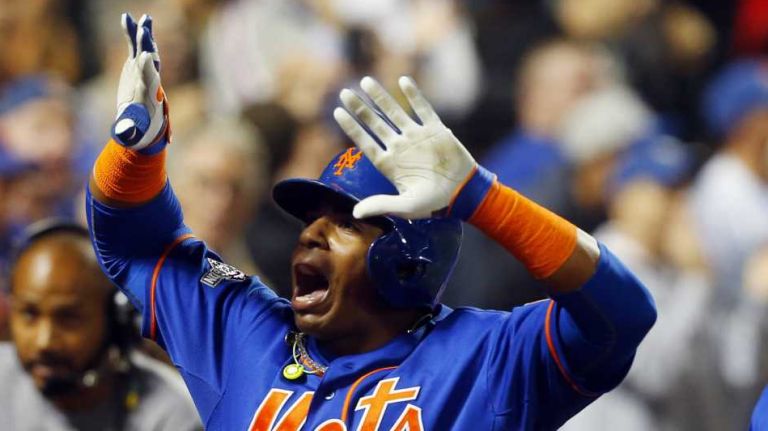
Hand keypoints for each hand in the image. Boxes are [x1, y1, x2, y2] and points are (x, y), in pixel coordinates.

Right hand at [112, 13, 168, 151]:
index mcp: (149, 96)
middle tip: (145, 29)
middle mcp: (149, 81)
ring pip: (145, 49)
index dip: (147, 69)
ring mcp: (143, 71)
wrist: (142, 125)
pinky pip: (134, 47)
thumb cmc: (137, 132)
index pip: (150, 80)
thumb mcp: (131, 133)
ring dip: (143, 34)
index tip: (146, 57)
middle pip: (151, 61)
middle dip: (148, 46)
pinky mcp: (135, 66)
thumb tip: (123, 134)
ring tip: (142, 19)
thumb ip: (128, 132)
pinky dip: (131, 33)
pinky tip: (126, 18)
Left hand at [333, 76, 476, 218]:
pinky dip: (414, 95)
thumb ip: (381, 205)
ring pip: (395, 112)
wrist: (463, 194)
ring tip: (365, 81)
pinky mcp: (436, 131)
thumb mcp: (406, 206)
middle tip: (344, 92)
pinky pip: (423, 109)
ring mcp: (417, 137)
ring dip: (381, 97)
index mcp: (389, 164)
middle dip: (360, 108)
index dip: (352, 127)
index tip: (337, 112)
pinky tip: (403, 81)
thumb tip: (355, 213)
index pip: (365, 142)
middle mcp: (400, 147)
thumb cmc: (433, 203)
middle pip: (375, 123)